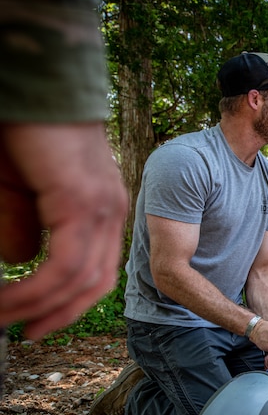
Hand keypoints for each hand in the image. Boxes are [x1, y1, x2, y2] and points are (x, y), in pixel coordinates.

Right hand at [0, 122, 127, 338]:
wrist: (32, 82)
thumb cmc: (21, 128)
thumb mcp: (19, 187)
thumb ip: (24, 224)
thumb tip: (23, 261)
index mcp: (102, 207)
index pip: (99, 269)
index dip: (71, 301)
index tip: (38, 321)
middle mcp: (110, 210)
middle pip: (97, 281)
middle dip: (61, 313)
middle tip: (27, 332)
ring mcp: (100, 205)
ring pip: (80, 279)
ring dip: (40, 306)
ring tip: (5, 319)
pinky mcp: (80, 199)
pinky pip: (66, 264)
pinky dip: (38, 291)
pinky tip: (12, 301)